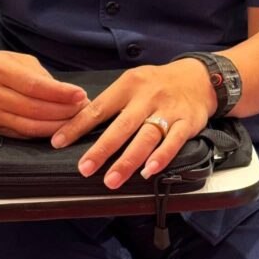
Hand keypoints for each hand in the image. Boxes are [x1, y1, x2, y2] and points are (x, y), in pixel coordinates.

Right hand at [0, 48, 87, 138]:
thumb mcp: (16, 60)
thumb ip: (40, 76)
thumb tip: (69, 94)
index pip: (35, 86)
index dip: (60, 93)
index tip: (81, 95)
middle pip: (34, 108)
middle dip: (64, 111)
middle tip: (85, 110)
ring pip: (29, 126)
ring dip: (57, 127)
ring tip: (76, 122)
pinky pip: (22, 134)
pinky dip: (43, 134)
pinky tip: (58, 130)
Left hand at [51, 59, 215, 188]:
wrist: (199, 78)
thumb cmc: (158, 84)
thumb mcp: (133, 82)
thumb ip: (112, 102)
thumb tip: (80, 123)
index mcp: (128, 85)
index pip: (99, 107)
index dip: (78, 125)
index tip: (58, 142)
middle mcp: (147, 97)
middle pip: (122, 125)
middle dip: (102, 149)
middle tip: (84, 169)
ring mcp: (168, 110)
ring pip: (146, 137)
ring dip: (128, 160)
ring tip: (112, 180)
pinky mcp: (187, 122)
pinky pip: (173, 141)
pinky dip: (161, 157)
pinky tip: (149, 172)